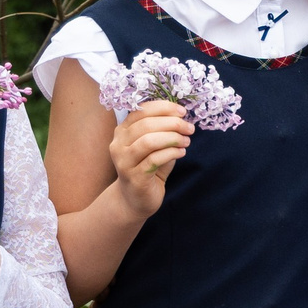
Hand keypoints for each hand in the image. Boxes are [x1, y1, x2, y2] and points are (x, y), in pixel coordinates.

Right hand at [108, 99, 192, 220]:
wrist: (135, 199)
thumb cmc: (147, 167)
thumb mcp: (154, 144)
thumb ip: (162, 129)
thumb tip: (181, 115)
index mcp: (122, 131)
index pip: (141, 111)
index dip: (163, 108)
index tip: (182, 111)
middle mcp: (118, 144)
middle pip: (146, 124)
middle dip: (172, 123)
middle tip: (189, 128)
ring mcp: (124, 161)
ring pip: (149, 141)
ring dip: (172, 138)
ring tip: (186, 141)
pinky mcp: (134, 176)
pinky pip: (155, 159)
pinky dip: (171, 153)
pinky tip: (181, 152)